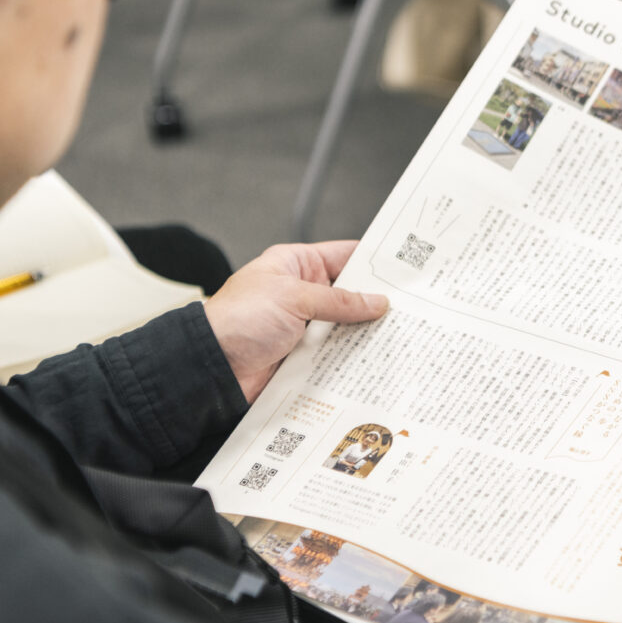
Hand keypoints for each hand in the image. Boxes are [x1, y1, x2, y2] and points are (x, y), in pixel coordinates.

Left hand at [203, 241, 387, 401]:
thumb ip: (338, 300)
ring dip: (365, 333)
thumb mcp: (293, 298)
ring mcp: (303, 326)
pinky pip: (335, 354)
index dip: (374, 261)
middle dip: (376, 302)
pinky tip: (374, 361)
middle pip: (350, 294)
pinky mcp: (303, 356)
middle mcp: (301, 293)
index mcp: (295, 265)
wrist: (210, 367)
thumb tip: (375, 302)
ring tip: (400, 335)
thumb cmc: (236, 321)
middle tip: (411, 306)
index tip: (404, 269)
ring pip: (346, 327)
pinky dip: (351, 358)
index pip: (344, 256)